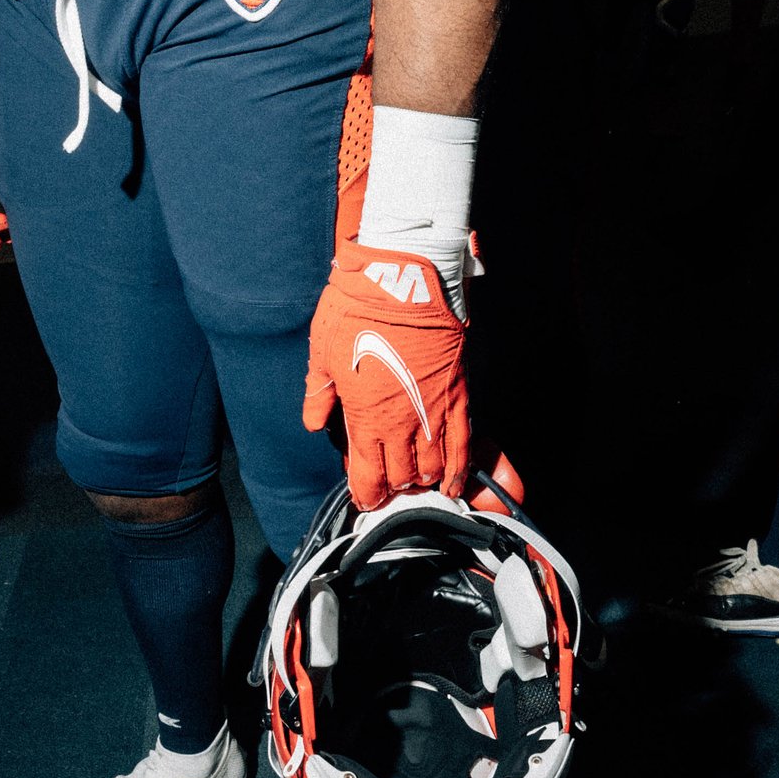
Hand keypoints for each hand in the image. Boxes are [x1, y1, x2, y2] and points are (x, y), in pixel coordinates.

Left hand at [305, 238, 471, 510]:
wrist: (401, 279)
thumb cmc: (356, 311)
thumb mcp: (322, 352)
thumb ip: (319, 394)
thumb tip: (314, 422)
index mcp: (365, 418)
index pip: (367, 476)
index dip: (366, 494)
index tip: (365, 499)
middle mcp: (401, 424)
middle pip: (401, 477)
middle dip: (393, 488)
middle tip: (389, 487)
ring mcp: (432, 412)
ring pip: (432, 467)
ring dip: (423, 479)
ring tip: (417, 480)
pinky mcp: (458, 397)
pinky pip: (464, 445)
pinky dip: (460, 469)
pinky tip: (455, 482)